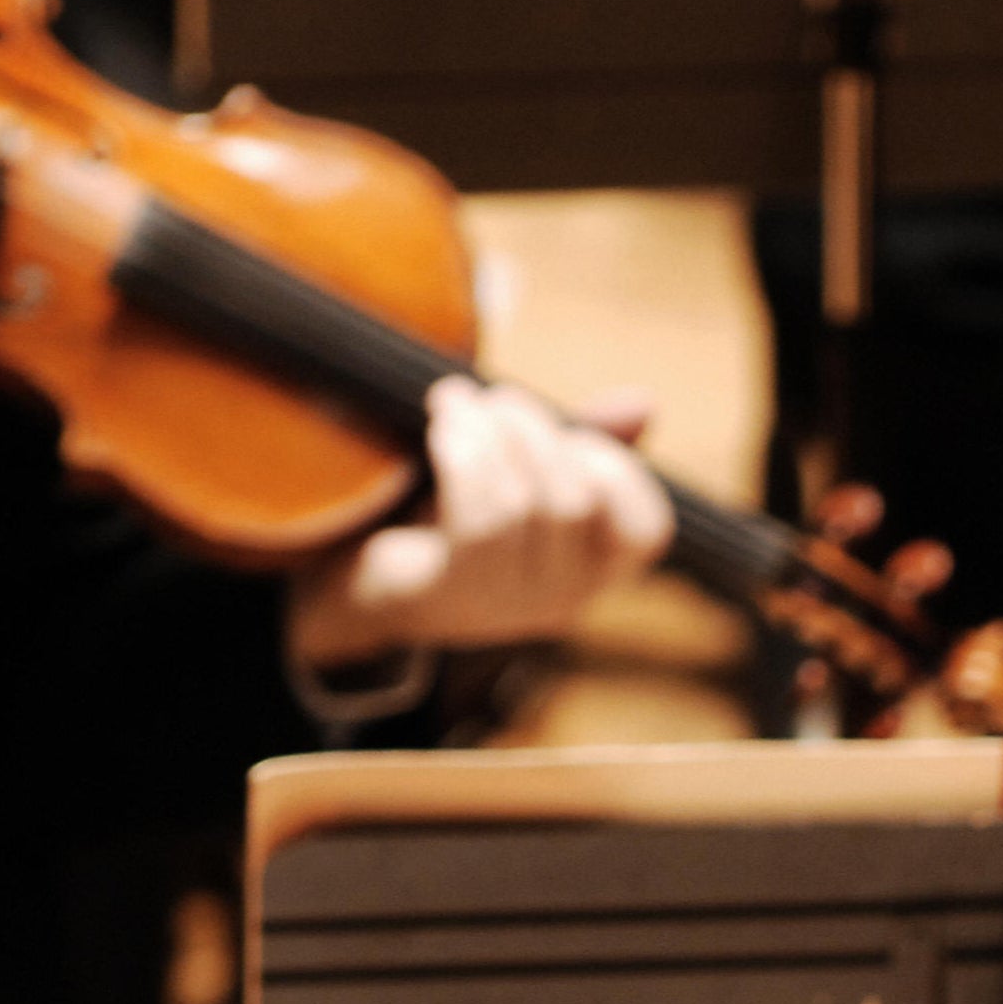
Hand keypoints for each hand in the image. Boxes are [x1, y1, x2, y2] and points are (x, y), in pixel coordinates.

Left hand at [287, 379, 674, 663]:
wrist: (358, 573)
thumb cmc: (451, 516)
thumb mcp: (526, 474)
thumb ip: (580, 443)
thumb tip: (644, 404)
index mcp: (594, 573)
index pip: (645, 528)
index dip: (614, 467)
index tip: (566, 434)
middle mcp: (564, 600)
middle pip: (576, 497)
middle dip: (534, 428)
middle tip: (495, 399)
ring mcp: (507, 605)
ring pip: (527, 503)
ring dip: (490, 433)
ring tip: (457, 404)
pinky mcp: (451, 594)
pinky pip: (478, 518)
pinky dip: (462, 454)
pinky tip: (442, 426)